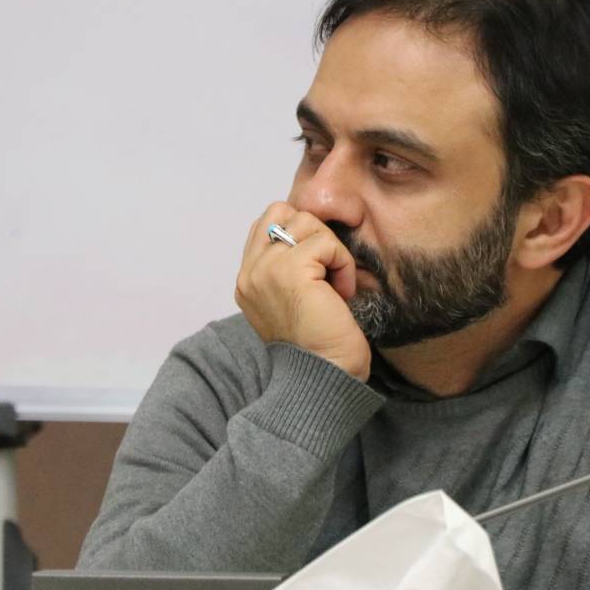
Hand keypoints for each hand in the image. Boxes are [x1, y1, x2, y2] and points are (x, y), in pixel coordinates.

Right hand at [235, 203, 369, 380]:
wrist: (322, 377)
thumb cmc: (319, 346)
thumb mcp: (291, 301)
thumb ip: (287, 268)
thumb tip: (309, 233)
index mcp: (246, 281)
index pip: (267, 223)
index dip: (300, 234)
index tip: (318, 270)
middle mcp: (249, 274)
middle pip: (283, 212)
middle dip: (314, 234)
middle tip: (327, 272)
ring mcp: (266, 271)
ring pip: (306, 222)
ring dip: (331, 249)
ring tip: (335, 285)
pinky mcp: (290, 272)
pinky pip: (326, 243)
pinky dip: (343, 265)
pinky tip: (342, 293)